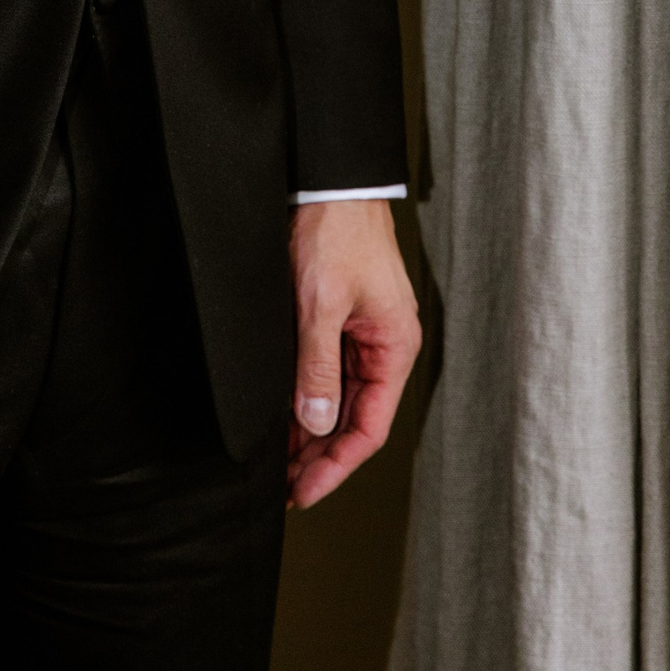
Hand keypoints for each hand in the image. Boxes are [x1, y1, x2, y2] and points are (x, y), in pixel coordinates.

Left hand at [287, 199, 419, 508]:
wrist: (328, 179)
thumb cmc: (335, 231)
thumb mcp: (321, 303)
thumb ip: (318, 365)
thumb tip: (317, 423)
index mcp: (393, 346)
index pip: (368, 427)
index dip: (335, 465)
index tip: (304, 491)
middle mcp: (383, 345)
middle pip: (353, 417)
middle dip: (319, 453)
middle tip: (282, 484)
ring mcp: (361, 332)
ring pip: (338, 397)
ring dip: (309, 428)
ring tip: (276, 459)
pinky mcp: (340, 318)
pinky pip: (326, 370)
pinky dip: (305, 395)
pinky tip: (281, 415)